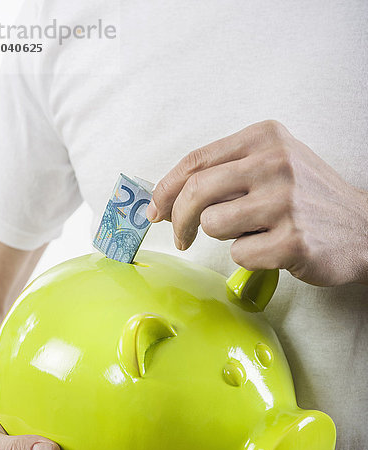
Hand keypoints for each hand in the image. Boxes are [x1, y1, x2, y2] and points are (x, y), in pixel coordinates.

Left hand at [148, 120, 367, 285]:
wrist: (363, 228)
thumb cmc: (309, 199)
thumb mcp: (273, 166)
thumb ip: (225, 173)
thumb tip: (167, 199)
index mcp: (265, 138)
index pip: (196, 160)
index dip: (166, 188)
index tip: (156, 209)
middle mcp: (274, 163)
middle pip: (196, 192)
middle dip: (179, 220)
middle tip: (180, 237)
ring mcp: (284, 201)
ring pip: (214, 224)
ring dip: (225, 237)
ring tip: (254, 233)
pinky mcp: (292, 239)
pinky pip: (240, 254)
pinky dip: (249, 257)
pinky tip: (274, 249)